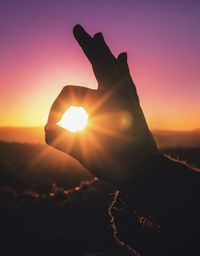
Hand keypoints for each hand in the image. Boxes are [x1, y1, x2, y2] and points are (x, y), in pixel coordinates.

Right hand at [45, 25, 157, 186]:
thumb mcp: (86, 155)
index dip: (55, 109)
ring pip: (114, 67)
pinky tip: (123, 58)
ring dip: (104, 52)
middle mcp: (117, 94)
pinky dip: (123, 68)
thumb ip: (63, 141)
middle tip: (79, 30)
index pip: (68, 94)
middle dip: (87, 46)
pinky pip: (127, 80)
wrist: (146, 171)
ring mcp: (127, 98)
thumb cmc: (117, 165)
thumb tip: (46, 132)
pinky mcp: (133, 106)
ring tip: (99, 37)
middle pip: (99, 61)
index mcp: (103, 102)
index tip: (52, 129)